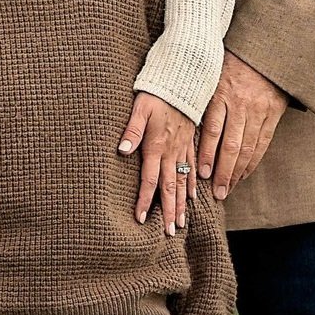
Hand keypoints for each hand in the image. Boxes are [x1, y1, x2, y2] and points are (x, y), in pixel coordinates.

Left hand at [119, 92, 196, 232]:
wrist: (182, 80)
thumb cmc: (157, 94)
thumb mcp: (140, 108)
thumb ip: (132, 131)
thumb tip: (122, 151)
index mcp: (157, 146)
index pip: (150, 180)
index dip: (145, 201)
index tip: (141, 220)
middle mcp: (171, 152)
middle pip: (169, 187)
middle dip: (169, 211)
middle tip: (170, 233)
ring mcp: (182, 148)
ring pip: (182, 181)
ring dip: (180, 203)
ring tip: (180, 223)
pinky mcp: (189, 142)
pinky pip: (192, 168)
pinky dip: (191, 184)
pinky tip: (192, 197)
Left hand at [197, 53, 286, 200]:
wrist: (263, 49)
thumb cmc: (229, 63)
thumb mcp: (210, 74)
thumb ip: (198, 98)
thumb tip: (180, 125)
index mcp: (221, 93)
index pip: (213, 130)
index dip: (208, 154)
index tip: (202, 174)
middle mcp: (241, 103)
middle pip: (232, 144)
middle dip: (223, 172)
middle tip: (217, 192)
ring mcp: (259, 109)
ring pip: (248, 147)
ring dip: (237, 172)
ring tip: (227, 189)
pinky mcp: (273, 113)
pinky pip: (263, 143)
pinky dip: (253, 161)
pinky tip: (243, 174)